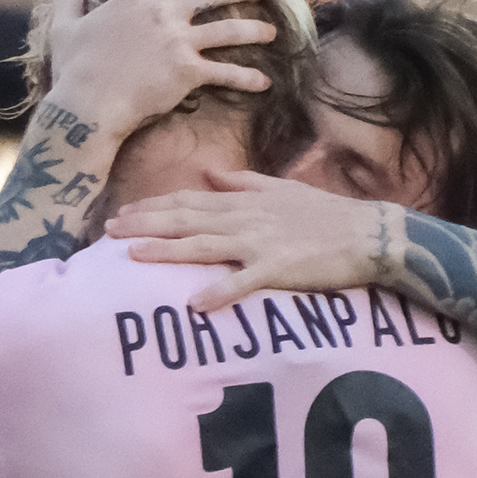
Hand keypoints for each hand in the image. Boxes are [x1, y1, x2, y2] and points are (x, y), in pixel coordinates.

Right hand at [34, 0, 277, 138]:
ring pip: (229, 29)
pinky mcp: (188, 73)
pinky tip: (265, 82)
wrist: (87, 108)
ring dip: (255, 28)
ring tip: (272, 29)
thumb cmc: (73, 70)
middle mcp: (163, 13)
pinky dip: (248, 78)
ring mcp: (179, 42)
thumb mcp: (66, 27)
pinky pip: (226, 73)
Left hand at [112, 166, 401, 301]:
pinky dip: (220, 292)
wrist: (368, 233)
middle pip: (185, 219)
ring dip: (168, 250)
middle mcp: (245, 218)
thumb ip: (243, 183)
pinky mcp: (279, 267)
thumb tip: (210, 174)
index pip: (188, 200)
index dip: (152, 206)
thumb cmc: (325, 215)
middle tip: (108, 231)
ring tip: (134, 255)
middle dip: (145, 224)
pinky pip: (244, 282)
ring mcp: (260, 243)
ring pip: (204, 245)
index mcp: (244, 201)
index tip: (122, 213)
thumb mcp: (281, 189)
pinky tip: (194, 303)